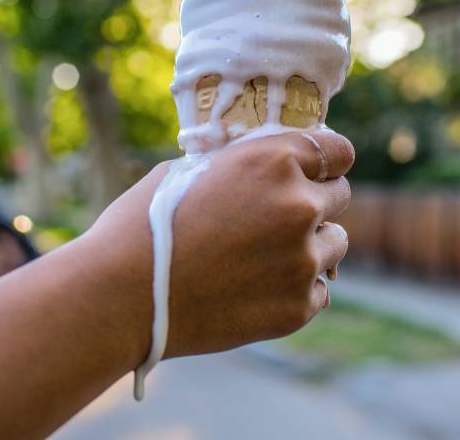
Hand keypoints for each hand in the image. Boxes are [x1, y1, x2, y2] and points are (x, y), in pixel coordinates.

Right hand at [88, 129, 353, 361]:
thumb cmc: (140, 226)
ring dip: (310, 246)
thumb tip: (260, 167)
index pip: (339, 151)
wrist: (119, 297)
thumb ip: (237, 166)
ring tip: (264, 256)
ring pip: (336, 244)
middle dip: (314, 202)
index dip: (327, 160)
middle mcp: (298, 205)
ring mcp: (302, 260)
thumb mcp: (188, 171)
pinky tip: (257, 288)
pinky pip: (319, 290)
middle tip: (277, 218)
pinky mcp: (297, 307)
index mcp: (273, 160)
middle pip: (340, 196)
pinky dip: (297, 288)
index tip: (317, 171)